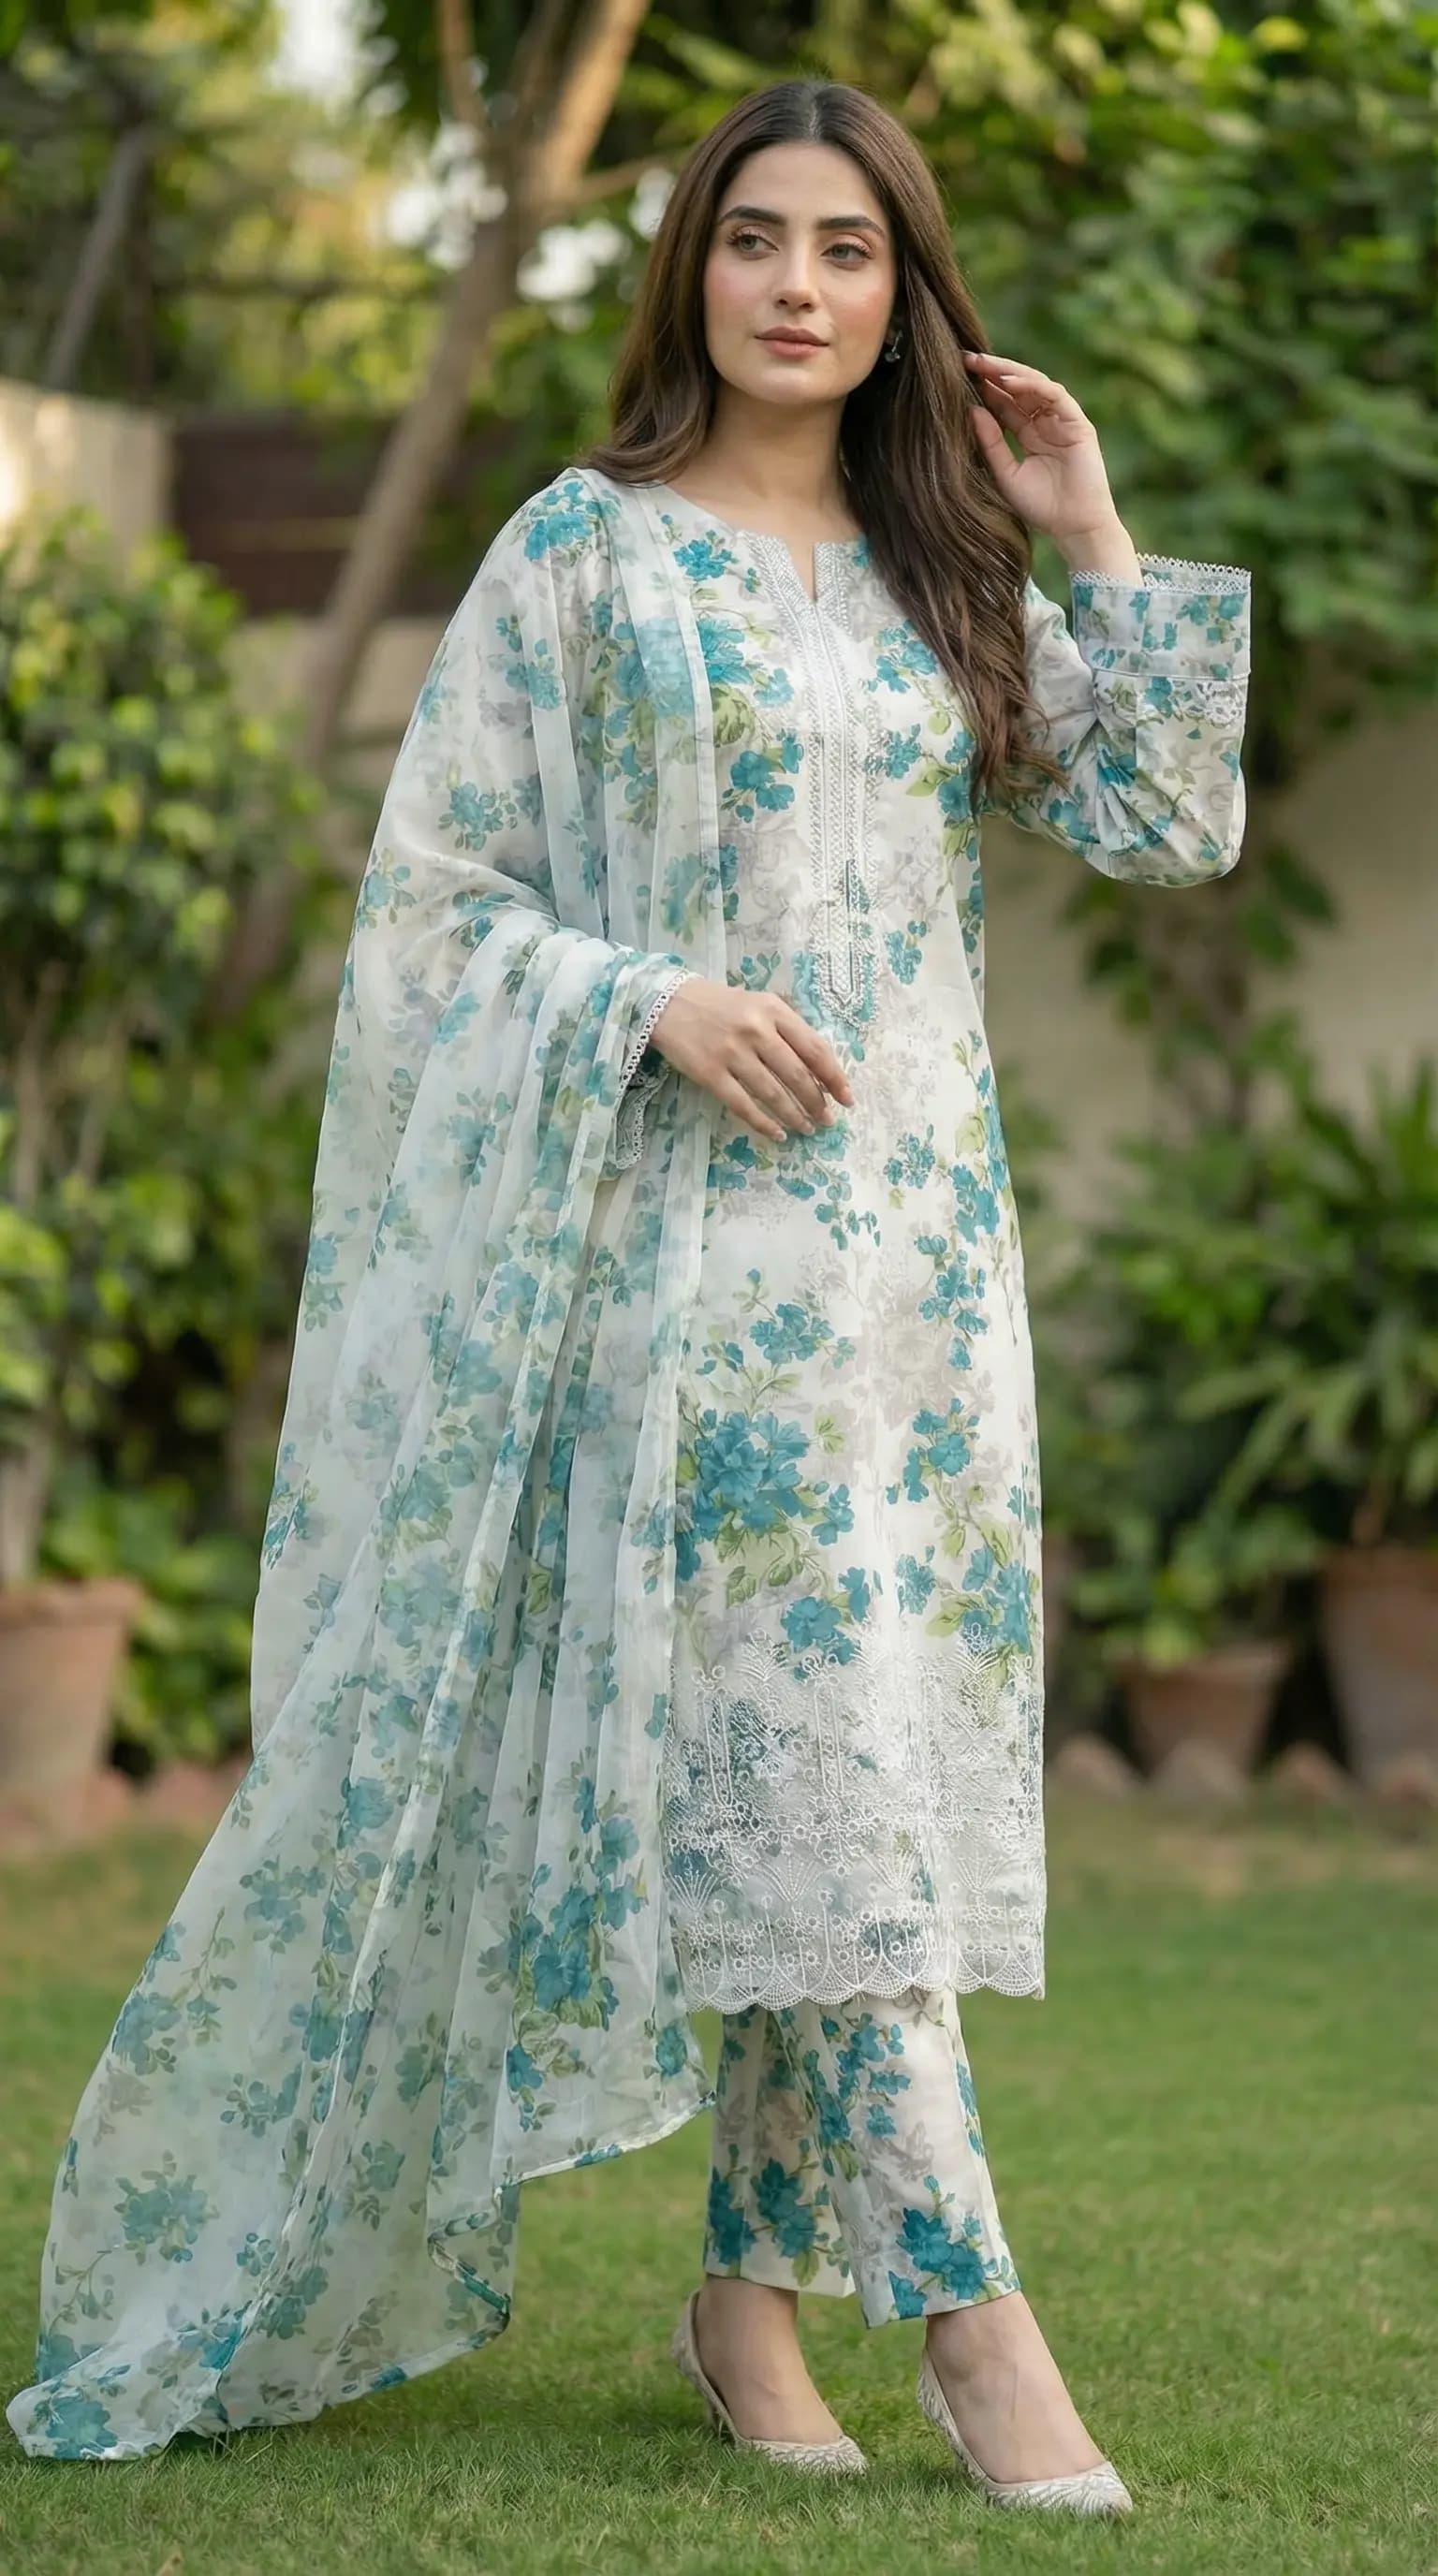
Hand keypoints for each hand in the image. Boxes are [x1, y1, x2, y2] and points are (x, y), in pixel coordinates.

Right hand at [649, 978, 853, 1142]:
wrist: (669, 1003)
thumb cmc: (722, 1005)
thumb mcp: (760, 1005)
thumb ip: (788, 1030)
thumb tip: (820, 1069)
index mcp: (774, 1010)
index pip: (815, 1048)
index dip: (835, 1077)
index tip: (847, 1099)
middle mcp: (756, 1030)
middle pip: (797, 1075)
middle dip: (817, 1103)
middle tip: (827, 1121)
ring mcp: (732, 1053)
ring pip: (773, 1094)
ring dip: (794, 1116)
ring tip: (806, 1129)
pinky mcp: (710, 1073)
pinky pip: (743, 1105)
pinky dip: (764, 1123)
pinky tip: (778, 1134)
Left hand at [963, 350, 1127, 554]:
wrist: (1074, 528)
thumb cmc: (1041, 508)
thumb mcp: (1005, 474)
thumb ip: (990, 443)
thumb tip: (970, 410)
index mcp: (1028, 434)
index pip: (1004, 403)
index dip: (983, 388)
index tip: (956, 375)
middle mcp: (1045, 423)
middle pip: (1018, 388)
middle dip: (992, 372)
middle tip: (965, 359)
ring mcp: (1063, 421)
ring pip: (1036, 385)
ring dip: (1009, 372)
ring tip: (983, 365)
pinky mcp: (1078, 424)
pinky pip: (1055, 395)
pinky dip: (1033, 386)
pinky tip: (1009, 383)